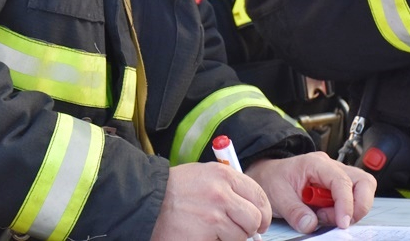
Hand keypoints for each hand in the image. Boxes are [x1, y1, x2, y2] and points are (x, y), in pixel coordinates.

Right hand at [150, 162, 270, 240]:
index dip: (263, 213)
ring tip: (212, 230)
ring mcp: (213, 218)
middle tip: (240, 231)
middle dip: (250, 229)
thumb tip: (252, 208)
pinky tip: (203, 235)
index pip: (259, 197)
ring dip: (230, 238)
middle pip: (255, 219)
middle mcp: (221, 195)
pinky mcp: (204, 237)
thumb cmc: (175, 189)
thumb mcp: (204, 175)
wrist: (146, 200)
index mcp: (224, 176)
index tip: (260, 221)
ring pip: (240, 237)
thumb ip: (229, 187)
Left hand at [245, 151, 375, 233]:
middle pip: (363, 182)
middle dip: (359, 205)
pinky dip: (343, 211)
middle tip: (340, 220)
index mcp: (316, 163)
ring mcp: (336, 176)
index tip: (342, 222)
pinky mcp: (337, 188)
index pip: (342, 180)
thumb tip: (310, 224)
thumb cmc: (273, 179)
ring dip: (350, 209)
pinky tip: (323, 213)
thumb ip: (294, 210)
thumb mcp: (277, 194)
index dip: (346, 203)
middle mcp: (331, 167)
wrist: (267, 175)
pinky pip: (352, 200)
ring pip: (362, 191)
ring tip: (323, 215)